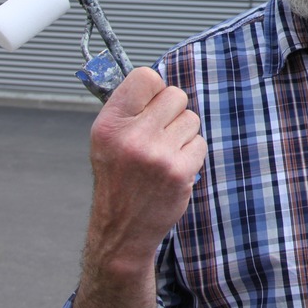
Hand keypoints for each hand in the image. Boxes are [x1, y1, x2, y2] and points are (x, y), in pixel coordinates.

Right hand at [79, 67, 206, 301]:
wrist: (122, 230)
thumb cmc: (117, 179)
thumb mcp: (107, 140)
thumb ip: (130, 109)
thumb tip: (159, 79)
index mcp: (110, 124)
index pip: (145, 77)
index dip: (154, 88)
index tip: (152, 103)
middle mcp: (132, 136)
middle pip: (176, 95)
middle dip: (173, 111)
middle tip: (160, 133)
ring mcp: (158, 154)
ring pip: (191, 119)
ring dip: (183, 134)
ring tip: (164, 154)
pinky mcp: (179, 171)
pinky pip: (200, 142)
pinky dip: (191, 154)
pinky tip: (173, 169)